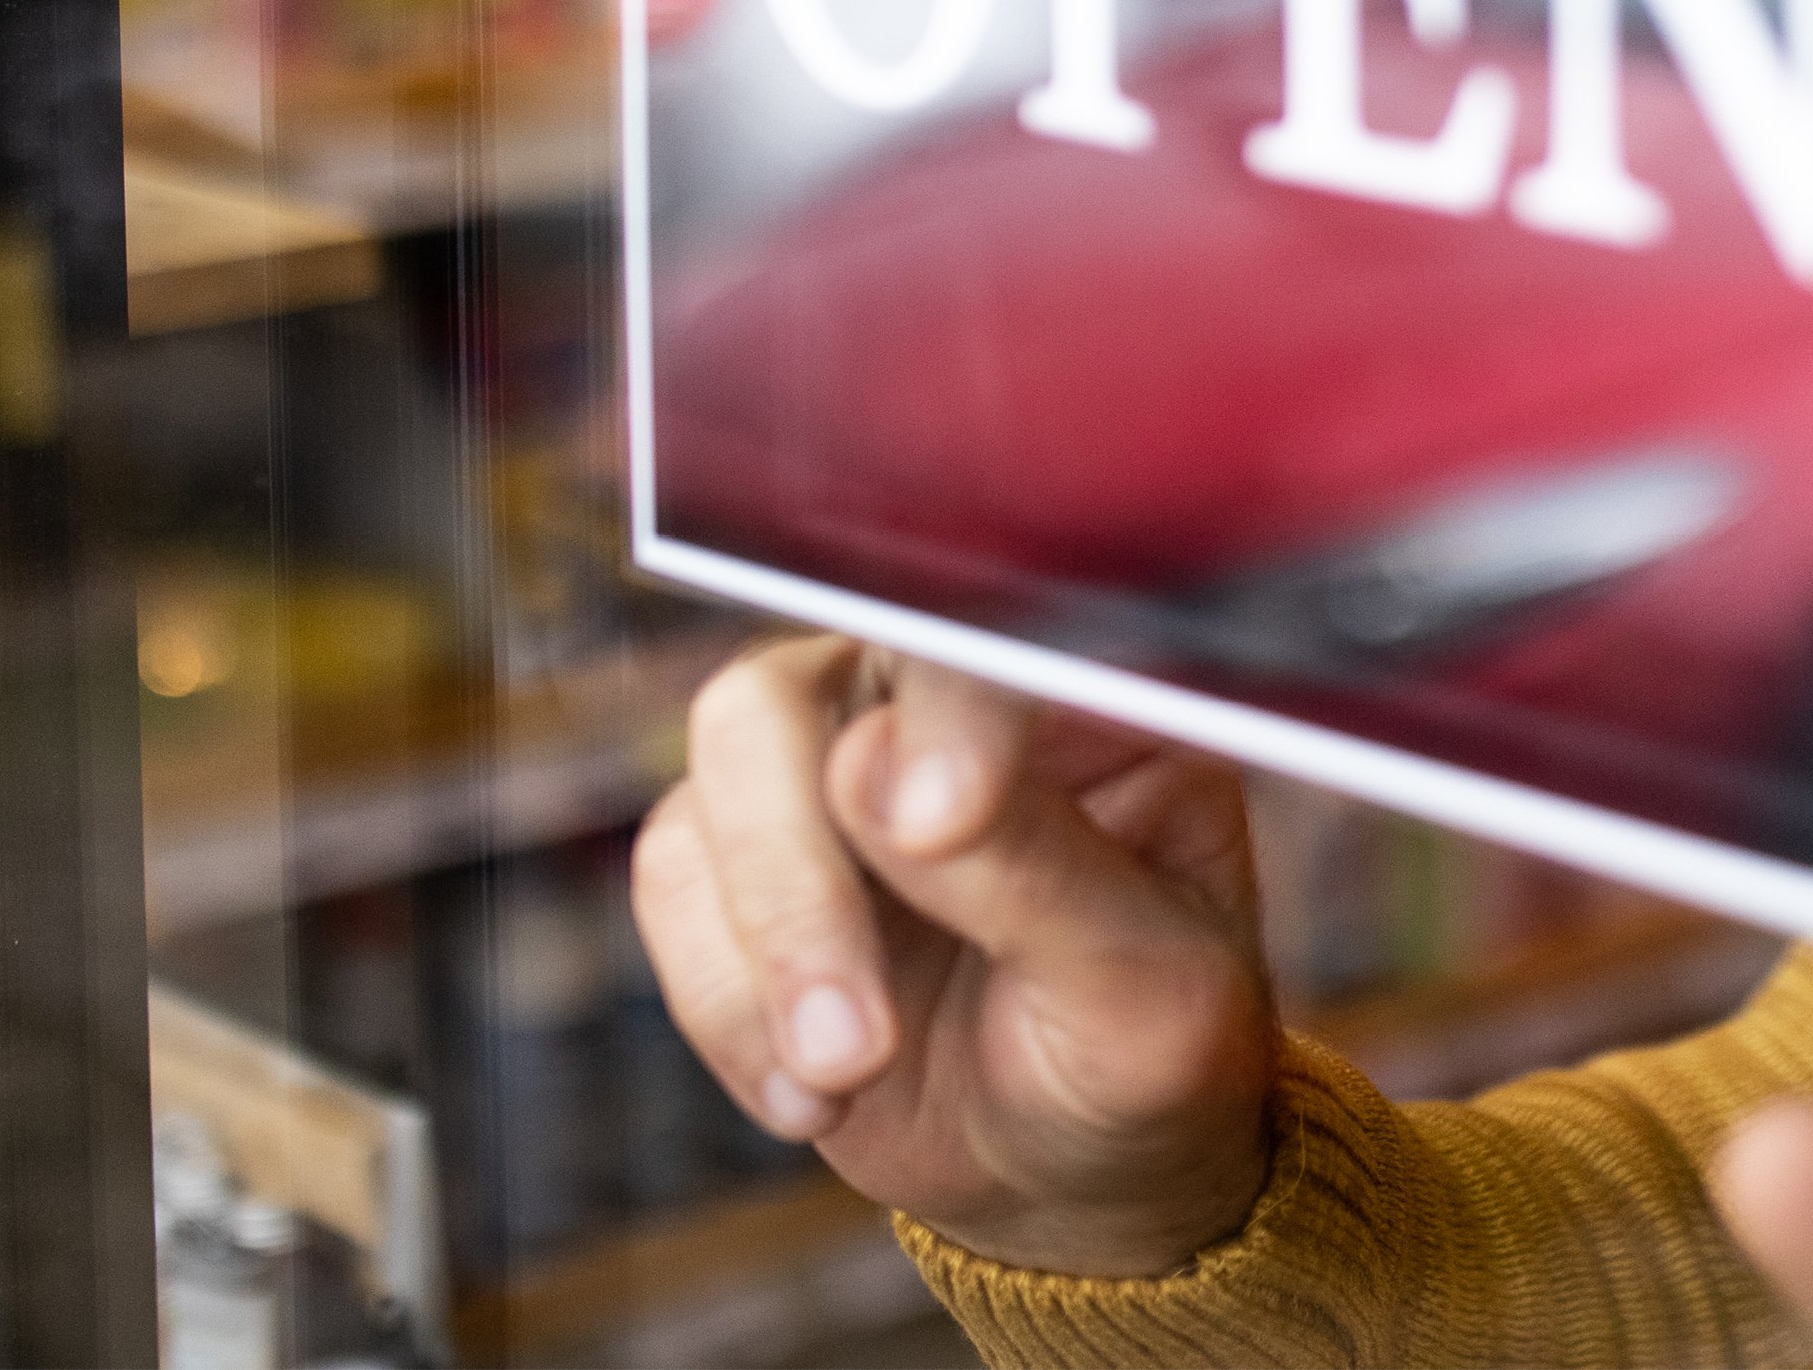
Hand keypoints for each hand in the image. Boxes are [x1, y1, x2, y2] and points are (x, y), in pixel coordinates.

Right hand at [632, 636, 1281, 1275]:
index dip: (945, 715)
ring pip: (711, 788)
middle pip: (785, 697)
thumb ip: (1032, 870)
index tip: (938, 824)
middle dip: (800, 879)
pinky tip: (814, 1097)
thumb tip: (875, 767)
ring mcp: (824, 765)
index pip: (986, 642)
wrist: (1064, 1170)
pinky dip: (729, 1009)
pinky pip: (672, 888)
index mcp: (1073, 689)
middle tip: (858, 1043)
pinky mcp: (742, 856)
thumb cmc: (1139, 1055)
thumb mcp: (1140, 986)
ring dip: (765, 956)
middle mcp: (933, 695)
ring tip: (847, 1078)